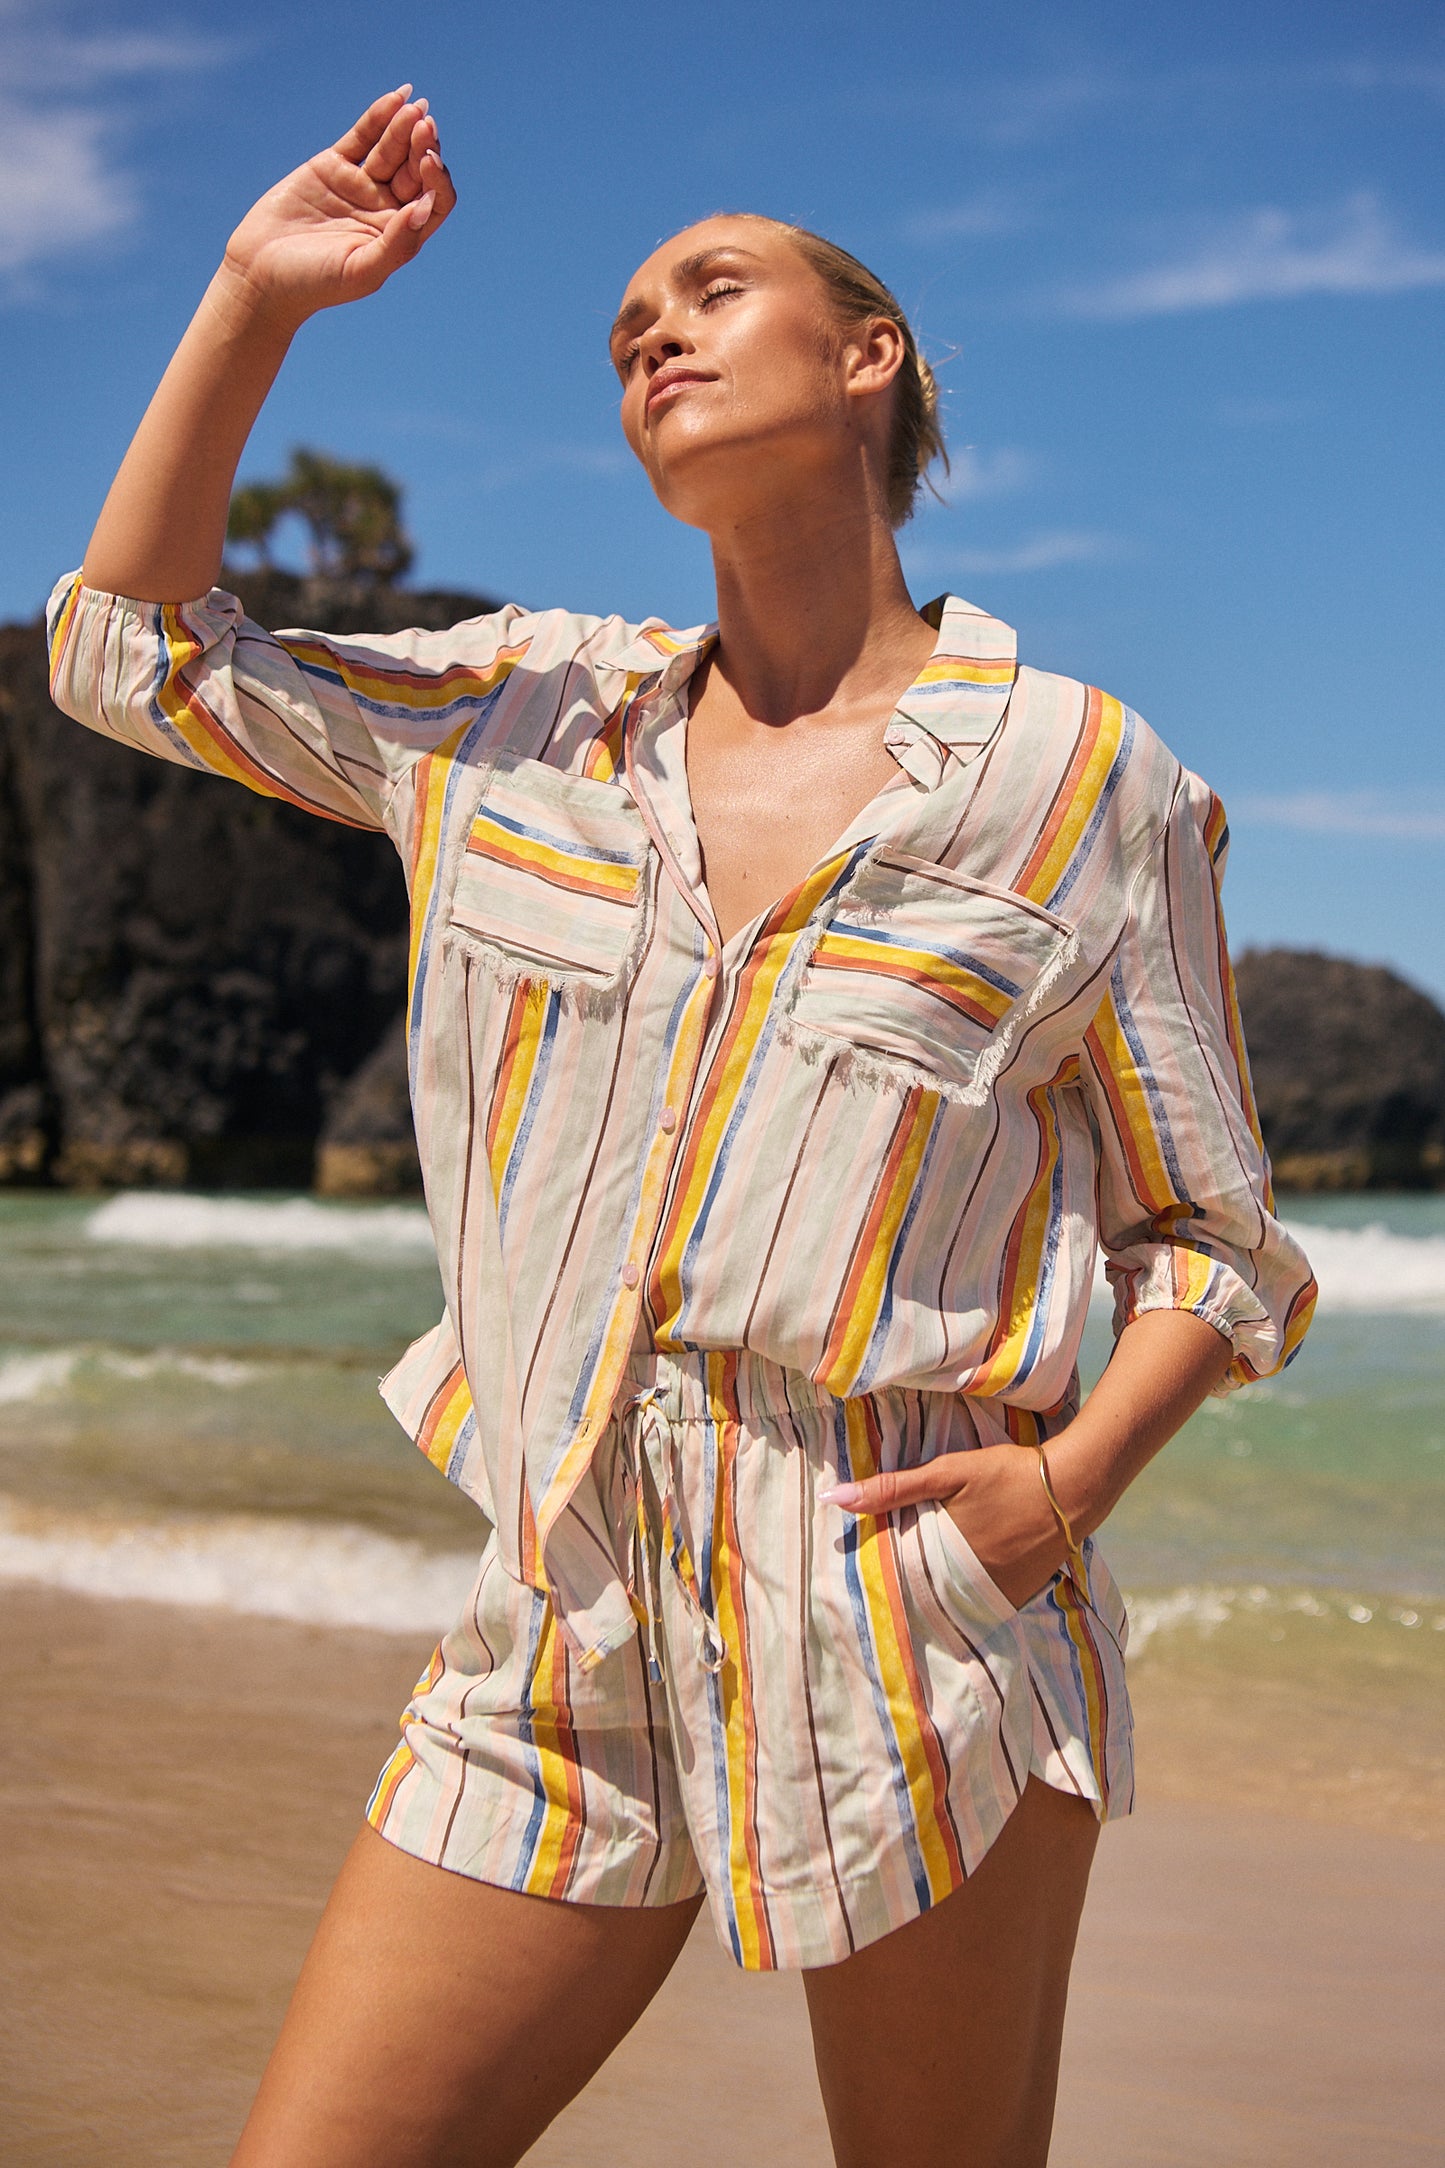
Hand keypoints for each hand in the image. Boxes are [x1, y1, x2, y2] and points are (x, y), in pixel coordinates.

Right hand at [217, 86, 456, 330]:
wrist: (261, 271)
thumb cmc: (313, 282)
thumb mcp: (360, 271)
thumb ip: (397, 244)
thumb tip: (425, 207)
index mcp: (400, 235)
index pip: (434, 202)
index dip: (437, 180)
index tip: (429, 162)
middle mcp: (385, 208)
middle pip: (416, 170)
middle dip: (423, 147)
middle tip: (426, 127)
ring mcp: (360, 185)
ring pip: (391, 149)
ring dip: (405, 128)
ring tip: (415, 108)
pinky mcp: (334, 166)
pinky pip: (362, 137)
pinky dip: (379, 117)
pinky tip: (396, 97)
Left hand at [821, 1443, 1068, 1610]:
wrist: (1073, 1489)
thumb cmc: (1007, 1475)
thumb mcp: (947, 1473)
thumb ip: (892, 1488)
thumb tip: (831, 1498)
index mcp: (942, 1558)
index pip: (893, 1578)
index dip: (871, 1576)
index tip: (849, 1576)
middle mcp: (965, 1586)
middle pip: (919, 1595)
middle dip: (897, 1591)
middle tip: (871, 1585)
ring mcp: (992, 1596)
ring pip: (947, 1603)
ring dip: (928, 1597)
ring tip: (909, 1589)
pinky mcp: (1013, 1598)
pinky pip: (976, 1606)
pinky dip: (960, 1599)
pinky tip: (948, 1587)